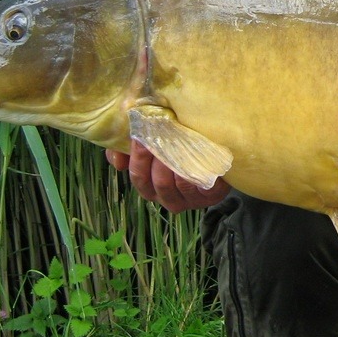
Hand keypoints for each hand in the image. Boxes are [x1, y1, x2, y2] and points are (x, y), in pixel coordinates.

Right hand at [105, 140, 230, 212]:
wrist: (219, 142)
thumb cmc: (182, 139)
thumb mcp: (152, 139)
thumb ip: (127, 148)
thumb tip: (118, 162)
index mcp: (153, 187)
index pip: (139, 178)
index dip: (139, 160)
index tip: (143, 138)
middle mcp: (170, 198)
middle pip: (159, 185)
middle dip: (161, 160)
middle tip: (165, 137)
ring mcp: (192, 199)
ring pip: (180, 186)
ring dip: (180, 163)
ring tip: (182, 143)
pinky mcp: (213, 195)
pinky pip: (202, 187)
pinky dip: (198, 172)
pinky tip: (198, 158)